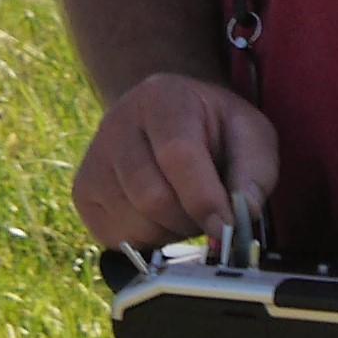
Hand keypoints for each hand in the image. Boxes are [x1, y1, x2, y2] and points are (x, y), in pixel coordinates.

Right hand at [73, 74, 281, 248]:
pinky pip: (117, 237)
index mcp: (162, 97)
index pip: (177, 155)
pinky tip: (159, 218)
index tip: (226, 226)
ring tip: (183, 209)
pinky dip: (147, 240)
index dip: (204, 199)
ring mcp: (94, 159)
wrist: (167, 119)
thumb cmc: (213, 128)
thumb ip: (254, 171)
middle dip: (189, 219)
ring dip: (170, 232)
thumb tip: (242, 215)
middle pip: (152, 197)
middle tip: (208, 213)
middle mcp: (117, 123)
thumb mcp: (249, 133)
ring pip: (134, 222)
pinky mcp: (83, 192)